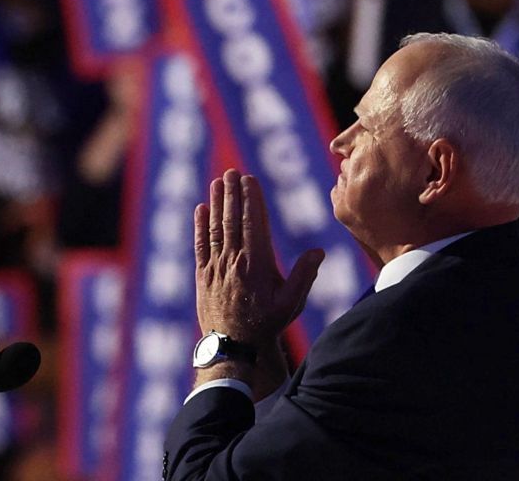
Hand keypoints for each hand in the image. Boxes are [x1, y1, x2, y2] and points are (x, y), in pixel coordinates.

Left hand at [195, 169, 323, 351]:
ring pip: (215, 228)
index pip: (254, 222)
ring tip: (217, 182)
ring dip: (216, 203)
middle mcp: (234, 261)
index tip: (249, 179)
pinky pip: (200, 245)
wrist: (234, 346)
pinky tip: (200, 209)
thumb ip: (304, 276)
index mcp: (257, 263)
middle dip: (233, 193)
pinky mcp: (203, 276)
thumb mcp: (292, 303)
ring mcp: (216, 267)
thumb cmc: (267, 324)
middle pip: (233, 219)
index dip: (251, 198)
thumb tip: (318, 251)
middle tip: (232, 172)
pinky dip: (199, 226)